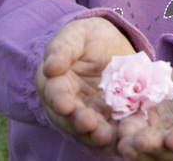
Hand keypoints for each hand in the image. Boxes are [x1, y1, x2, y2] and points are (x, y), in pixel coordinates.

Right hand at [35, 17, 135, 148]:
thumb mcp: (76, 35)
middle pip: (69, 117)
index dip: (58, 99)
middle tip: (89, 124)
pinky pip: (111, 130)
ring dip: (95, 134)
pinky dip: (115, 135)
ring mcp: (90, 113)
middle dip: (78, 122)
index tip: (64, 104)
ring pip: (88, 129)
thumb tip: (49, 67)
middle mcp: (69, 103)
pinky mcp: (109, 119)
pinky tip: (122, 137)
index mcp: (54, 82)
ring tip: (105, 135)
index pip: (54, 93)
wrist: (113, 45)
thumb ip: (62, 48)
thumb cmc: (89, 37)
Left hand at [114, 63, 172, 160]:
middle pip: (170, 154)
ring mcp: (164, 142)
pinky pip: (133, 135)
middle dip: (154, 148)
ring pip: (149, 151)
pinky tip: (115, 129)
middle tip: (139, 141)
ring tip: (123, 140)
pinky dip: (124, 133)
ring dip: (135, 147)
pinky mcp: (146, 129)